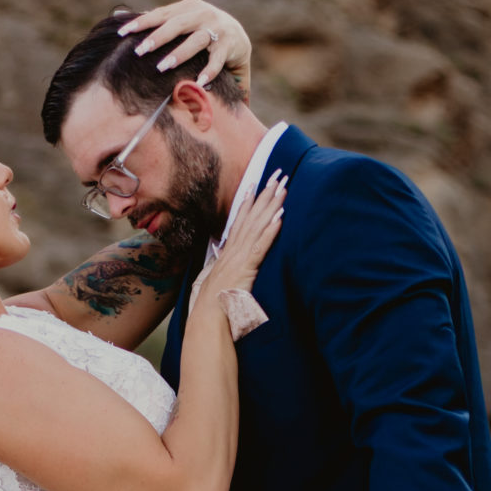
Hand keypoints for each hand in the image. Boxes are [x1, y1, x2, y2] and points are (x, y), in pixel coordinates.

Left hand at [118, 0, 251, 92]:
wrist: (239, 38)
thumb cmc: (202, 31)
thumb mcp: (182, 20)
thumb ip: (158, 20)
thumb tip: (121, 14)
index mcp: (188, 7)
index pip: (161, 14)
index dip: (142, 22)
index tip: (122, 32)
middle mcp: (203, 14)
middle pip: (176, 25)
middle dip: (157, 37)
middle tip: (140, 51)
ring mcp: (218, 29)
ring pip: (196, 41)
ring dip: (179, 54)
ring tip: (162, 67)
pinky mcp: (230, 46)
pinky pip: (217, 60)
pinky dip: (209, 71)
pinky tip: (199, 82)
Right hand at [214, 173, 284, 293]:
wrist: (208, 316)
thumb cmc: (212, 303)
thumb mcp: (215, 280)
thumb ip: (220, 267)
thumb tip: (219, 258)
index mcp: (228, 252)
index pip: (239, 221)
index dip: (248, 202)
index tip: (255, 184)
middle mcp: (233, 249)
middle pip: (251, 216)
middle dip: (265, 194)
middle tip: (277, 175)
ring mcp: (240, 257)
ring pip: (258, 225)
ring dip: (271, 205)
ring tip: (283, 188)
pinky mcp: (247, 267)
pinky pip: (261, 246)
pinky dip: (270, 231)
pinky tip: (280, 217)